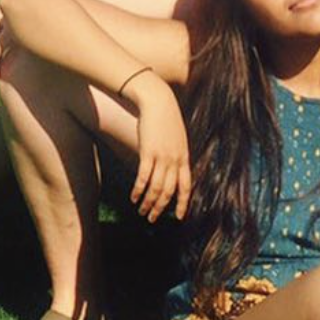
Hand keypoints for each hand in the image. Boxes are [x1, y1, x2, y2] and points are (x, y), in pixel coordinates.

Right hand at [122, 71, 191, 222]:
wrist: (159, 101)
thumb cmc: (167, 118)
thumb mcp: (177, 138)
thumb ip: (176, 154)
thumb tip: (171, 168)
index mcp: (184, 157)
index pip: (186, 186)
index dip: (182, 203)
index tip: (178, 217)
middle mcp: (175, 159)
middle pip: (169, 191)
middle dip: (160, 208)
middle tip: (151, 218)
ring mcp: (162, 156)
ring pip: (156, 188)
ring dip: (148, 202)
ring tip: (141, 211)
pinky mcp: (148, 152)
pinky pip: (143, 177)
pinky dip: (138, 190)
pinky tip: (133, 197)